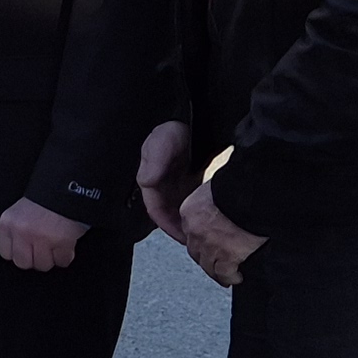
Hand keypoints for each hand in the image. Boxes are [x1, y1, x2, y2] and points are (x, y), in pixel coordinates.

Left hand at [0, 198, 87, 271]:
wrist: (68, 188)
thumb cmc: (45, 201)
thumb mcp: (20, 213)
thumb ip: (16, 232)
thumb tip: (20, 253)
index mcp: (8, 223)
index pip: (6, 253)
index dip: (19, 253)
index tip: (27, 250)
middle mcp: (22, 231)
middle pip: (23, 263)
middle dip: (35, 259)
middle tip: (43, 250)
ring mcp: (41, 237)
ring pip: (43, 265)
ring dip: (52, 258)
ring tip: (55, 246)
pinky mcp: (60, 241)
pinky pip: (62, 261)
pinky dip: (66, 256)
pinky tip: (66, 246)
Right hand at [137, 120, 200, 243]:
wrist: (195, 114)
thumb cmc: (175, 126)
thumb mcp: (162, 140)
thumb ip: (154, 159)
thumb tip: (146, 181)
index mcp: (151, 180)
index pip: (156, 211)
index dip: (169, 226)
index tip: (184, 238)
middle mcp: (161, 185)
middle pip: (169, 214)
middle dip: (180, 229)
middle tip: (199, 242)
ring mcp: (175, 183)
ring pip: (180, 210)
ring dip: (189, 222)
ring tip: (206, 233)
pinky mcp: (189, 180)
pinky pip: (191, 201)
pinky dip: (198, 210)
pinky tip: (211, 216)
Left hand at [179, 181, 264, 287]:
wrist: (256, 195)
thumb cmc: (240, 187)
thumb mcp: (217, 188)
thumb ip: (212, 200)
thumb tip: (217, 207)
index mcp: (190, 211)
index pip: (190, 232)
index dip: (201, 241)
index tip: (208, 245)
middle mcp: (194, 230)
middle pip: (196, 251)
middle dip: (206, 258)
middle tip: (216, 262)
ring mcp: (209, 245)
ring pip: (208, 266)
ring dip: (217, 272)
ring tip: (226, 275)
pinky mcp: (226, 256)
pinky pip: (225, 273)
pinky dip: (230, 278)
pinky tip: (237, 277)